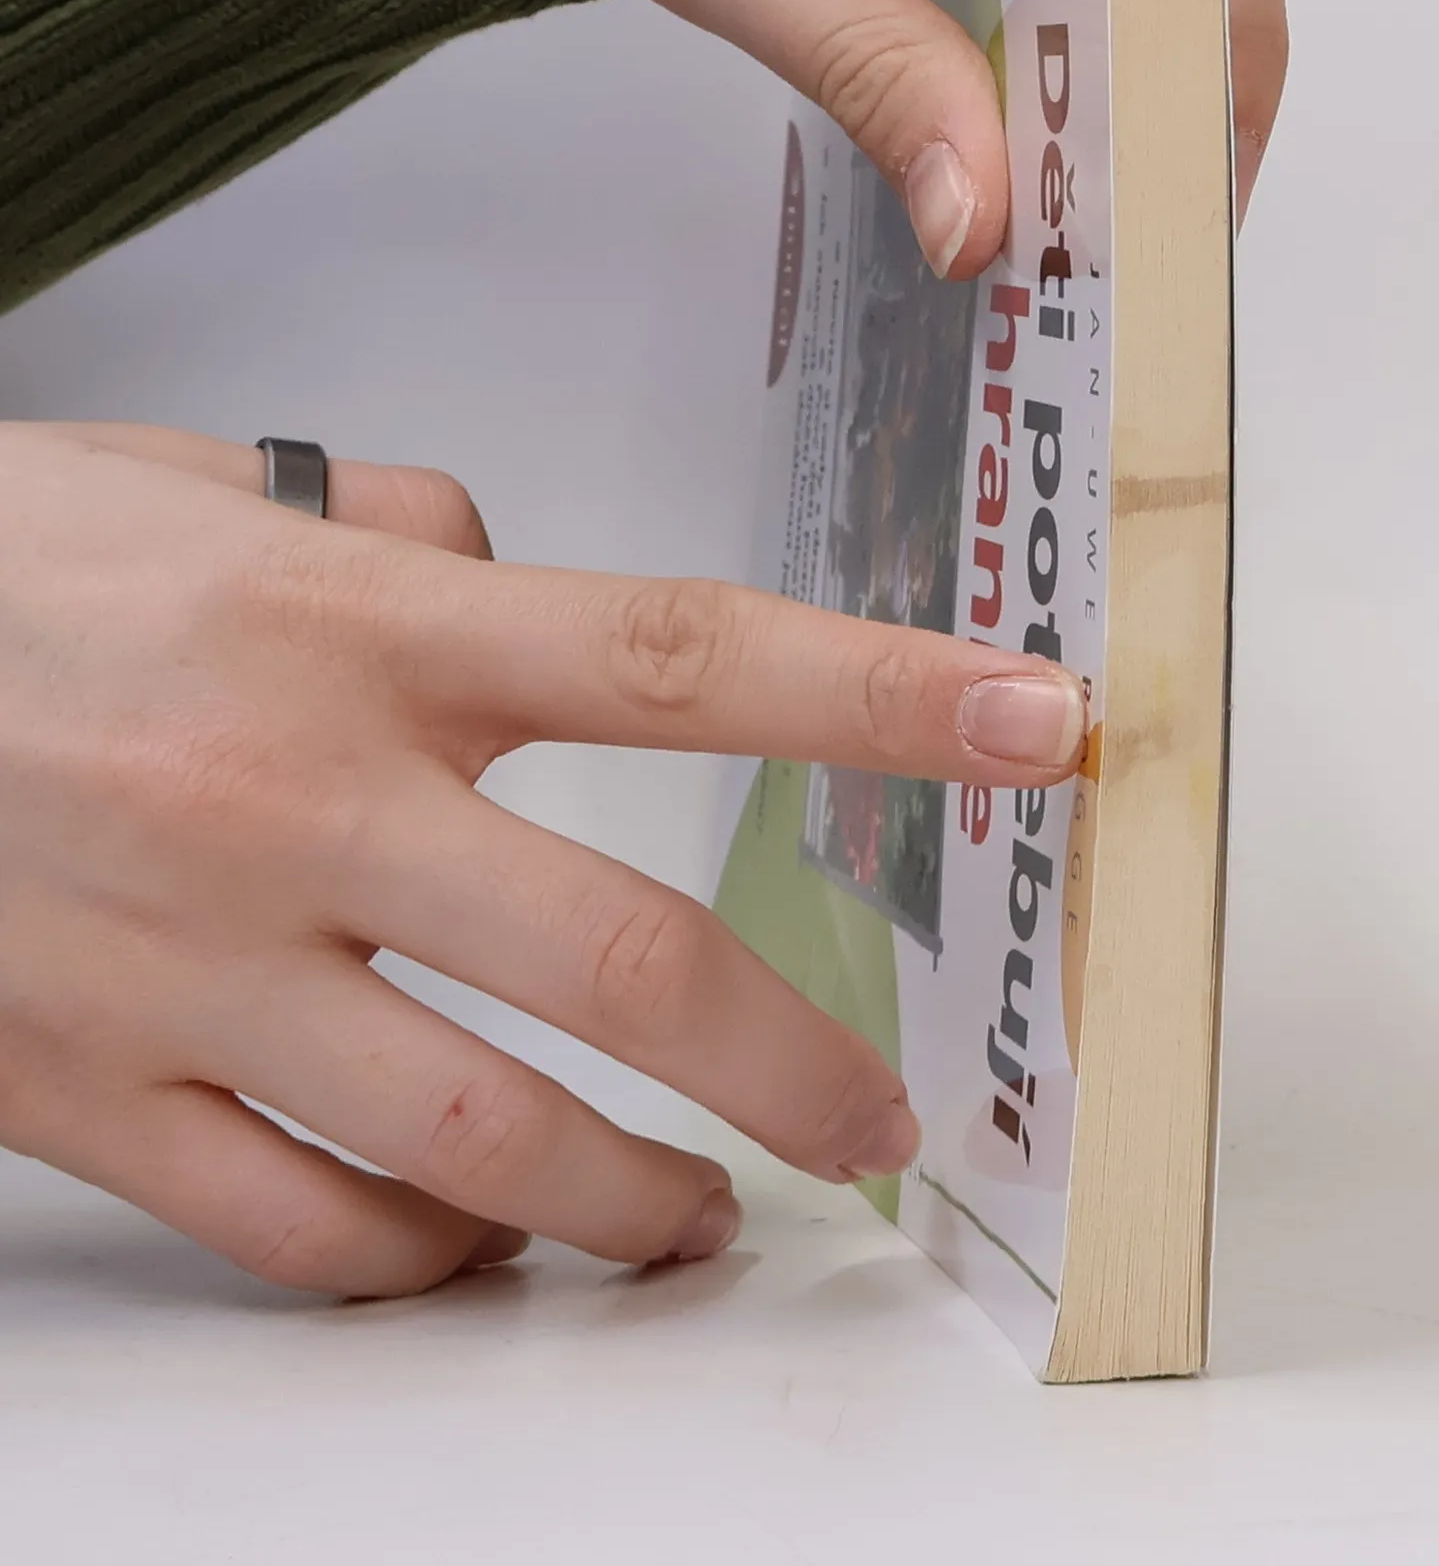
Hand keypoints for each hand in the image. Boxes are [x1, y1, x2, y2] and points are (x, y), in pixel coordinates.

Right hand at [0, 425, 1084, 1296]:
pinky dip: (425, 1254)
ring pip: (476, 1141)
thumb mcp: (212, 492)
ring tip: (705, 1215)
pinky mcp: (83, 1092)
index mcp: (356, 634)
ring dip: (631, 1199)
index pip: (678, 658)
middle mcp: (297, 805)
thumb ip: (397, 521)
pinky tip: (482, 1240)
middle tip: (880, 1117)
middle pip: (620, 957)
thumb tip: (512, 553)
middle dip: (790, 1058)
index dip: (880, 697)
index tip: (1034, 723)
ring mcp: (191, 969)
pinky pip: (302, 1226)